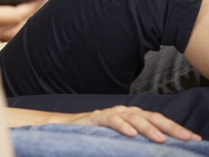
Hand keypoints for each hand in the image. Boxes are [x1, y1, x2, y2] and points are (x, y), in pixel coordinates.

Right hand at [63, 105, 201, 142]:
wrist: (67, 127)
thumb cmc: (98, 135)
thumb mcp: (122, 139)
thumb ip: (138, 143)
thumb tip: (161, 149)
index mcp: (134, 117)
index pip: (158, 120)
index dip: (176, 129)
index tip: (195, 139)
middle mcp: (125, 113)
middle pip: (151, 116)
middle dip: (170, 127)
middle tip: (186, 138)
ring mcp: (111, 114)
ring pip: (133, 117)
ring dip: (148, 128)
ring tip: (161, 138)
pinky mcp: (96, 118)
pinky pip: (110, 120)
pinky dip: (121, 126)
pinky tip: (130, 134)